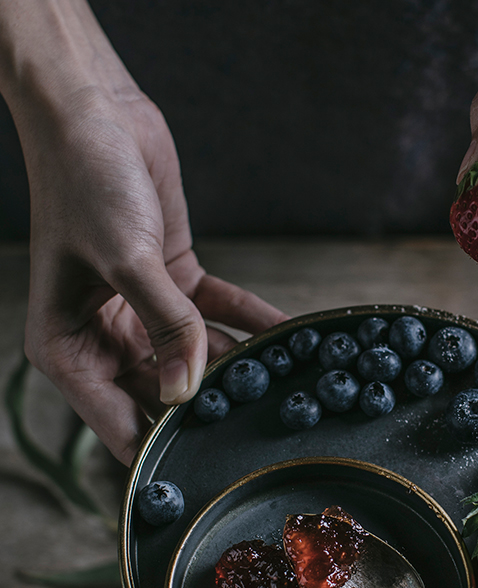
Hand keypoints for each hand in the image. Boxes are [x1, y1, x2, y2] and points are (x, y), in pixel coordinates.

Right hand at [17, 85, 286, 464]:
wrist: (94, 109)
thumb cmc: (84, 180)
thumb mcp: (126, 259)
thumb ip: (165, 326)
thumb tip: (187, 391)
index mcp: (68, 350)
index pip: (119, 425)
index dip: (162, 454)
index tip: (211, 473)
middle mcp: (104, 340)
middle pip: (165, 400)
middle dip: (213, 413)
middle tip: (267, 432)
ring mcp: (143, 316)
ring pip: (199, 360)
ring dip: (242, 371)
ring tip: (292, 392)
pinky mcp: (176, 287)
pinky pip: (221, 317)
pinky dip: (254, 326)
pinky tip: (293, 341)